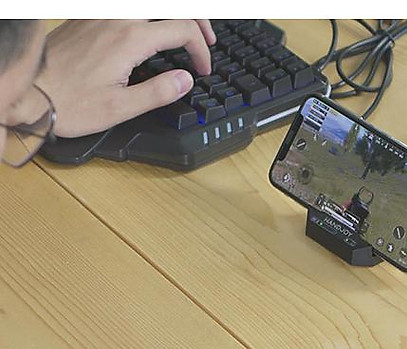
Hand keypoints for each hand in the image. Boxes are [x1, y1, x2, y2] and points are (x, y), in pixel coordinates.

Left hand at [36, 20, 216, 137]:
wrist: (28, 95)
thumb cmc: (69, 104)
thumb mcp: (121, 108)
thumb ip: (159, 92)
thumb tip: (186, 79)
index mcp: (130, 40)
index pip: (182, 30)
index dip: (200, 50)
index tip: (203, 69)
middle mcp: (116, 20)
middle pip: (169, 7)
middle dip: (195, 20)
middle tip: (206, 40)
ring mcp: (100, 16)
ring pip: (146, 5)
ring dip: (170, 15)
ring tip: (181, 30)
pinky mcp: (87, 20)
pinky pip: (124, 9)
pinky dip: (145, 16)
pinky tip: (147, 30)